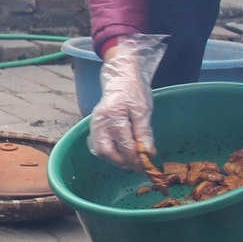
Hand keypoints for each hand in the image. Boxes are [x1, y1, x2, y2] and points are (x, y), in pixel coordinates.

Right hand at [88, 34, 167, 170]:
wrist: (120, 76)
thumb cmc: (133, 90)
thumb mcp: (143, 110)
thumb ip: (144, 132)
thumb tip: (148, 153)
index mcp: (113, 116)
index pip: (125, 145)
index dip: (136, 158)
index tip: (147, 164)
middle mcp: (100, 121)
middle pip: (106, 152)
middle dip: (122, 162)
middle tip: (137, 165)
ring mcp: (94, 124)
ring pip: (100, 150)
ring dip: (115, 159)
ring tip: (131, 159)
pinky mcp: (94, 125)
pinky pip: (98, 144)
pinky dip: (110, 152)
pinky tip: (122, 151)